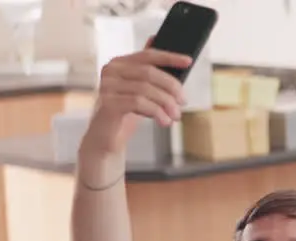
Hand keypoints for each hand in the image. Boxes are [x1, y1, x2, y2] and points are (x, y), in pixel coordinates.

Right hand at [82, 43, 190, 157]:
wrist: (107, 139)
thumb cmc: (127, 114)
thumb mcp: (143, 92)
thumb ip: (151, 74)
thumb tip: (160, 46)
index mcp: (120, 63)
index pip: (148, 55)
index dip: (170, 57)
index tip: (188, 61)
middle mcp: (110, 71)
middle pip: (149, 72)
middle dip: (171, 87)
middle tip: (183, 102)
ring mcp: (107, 86)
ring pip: (145, 88)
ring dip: (166, 103)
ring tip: (175, 116)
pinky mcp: (107, 102)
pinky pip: (138, 102)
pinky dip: (156, 112)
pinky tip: (164, 121)